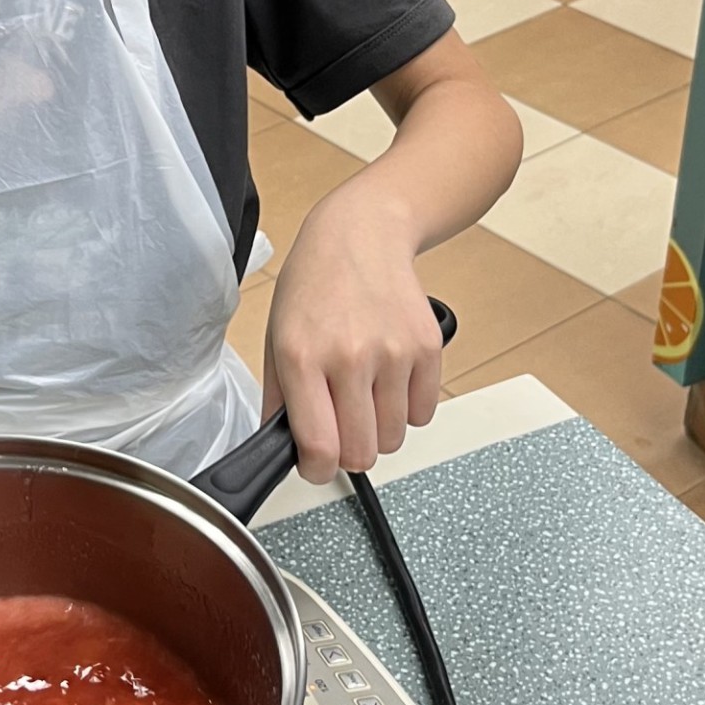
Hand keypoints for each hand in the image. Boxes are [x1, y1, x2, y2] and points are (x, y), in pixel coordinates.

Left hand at [263, 189, 443, 480]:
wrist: (362, 234)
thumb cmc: (314, 285)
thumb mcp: (276, 337)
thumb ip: (277, 399)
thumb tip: (282, 449)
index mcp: (302, 357)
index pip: (319, 447)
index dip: (316, 470)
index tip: (316, 465)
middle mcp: (349, 356)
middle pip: (362, 453)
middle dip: (349, 451)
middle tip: (341, 426)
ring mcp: (393, 352)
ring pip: (393, 438)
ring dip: (378, 428)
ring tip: (364, 392)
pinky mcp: (428, 348)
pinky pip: (423, 414)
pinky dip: (407, 408)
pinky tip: (389, 377)